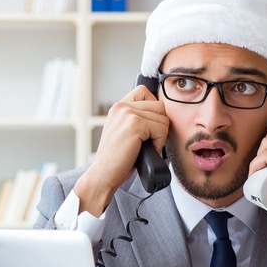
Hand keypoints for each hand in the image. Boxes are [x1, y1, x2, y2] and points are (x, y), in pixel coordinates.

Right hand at [75, 84, 168, 214]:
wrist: (103, 175)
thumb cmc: (116, 159)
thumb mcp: (124, 132)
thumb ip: (138, 119)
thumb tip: (163, 115)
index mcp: (118, 107)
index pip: (145, 91)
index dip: (154, 109)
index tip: (149, 127)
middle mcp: (121, 106)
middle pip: (159, 105)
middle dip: (159, 125)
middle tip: (149, 141)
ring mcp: (127, 114)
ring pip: (163, 118)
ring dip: (160, 136)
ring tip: (146, 148)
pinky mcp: (134, 124)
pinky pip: (162, 129)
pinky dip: (159, 144)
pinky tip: (146, 152)